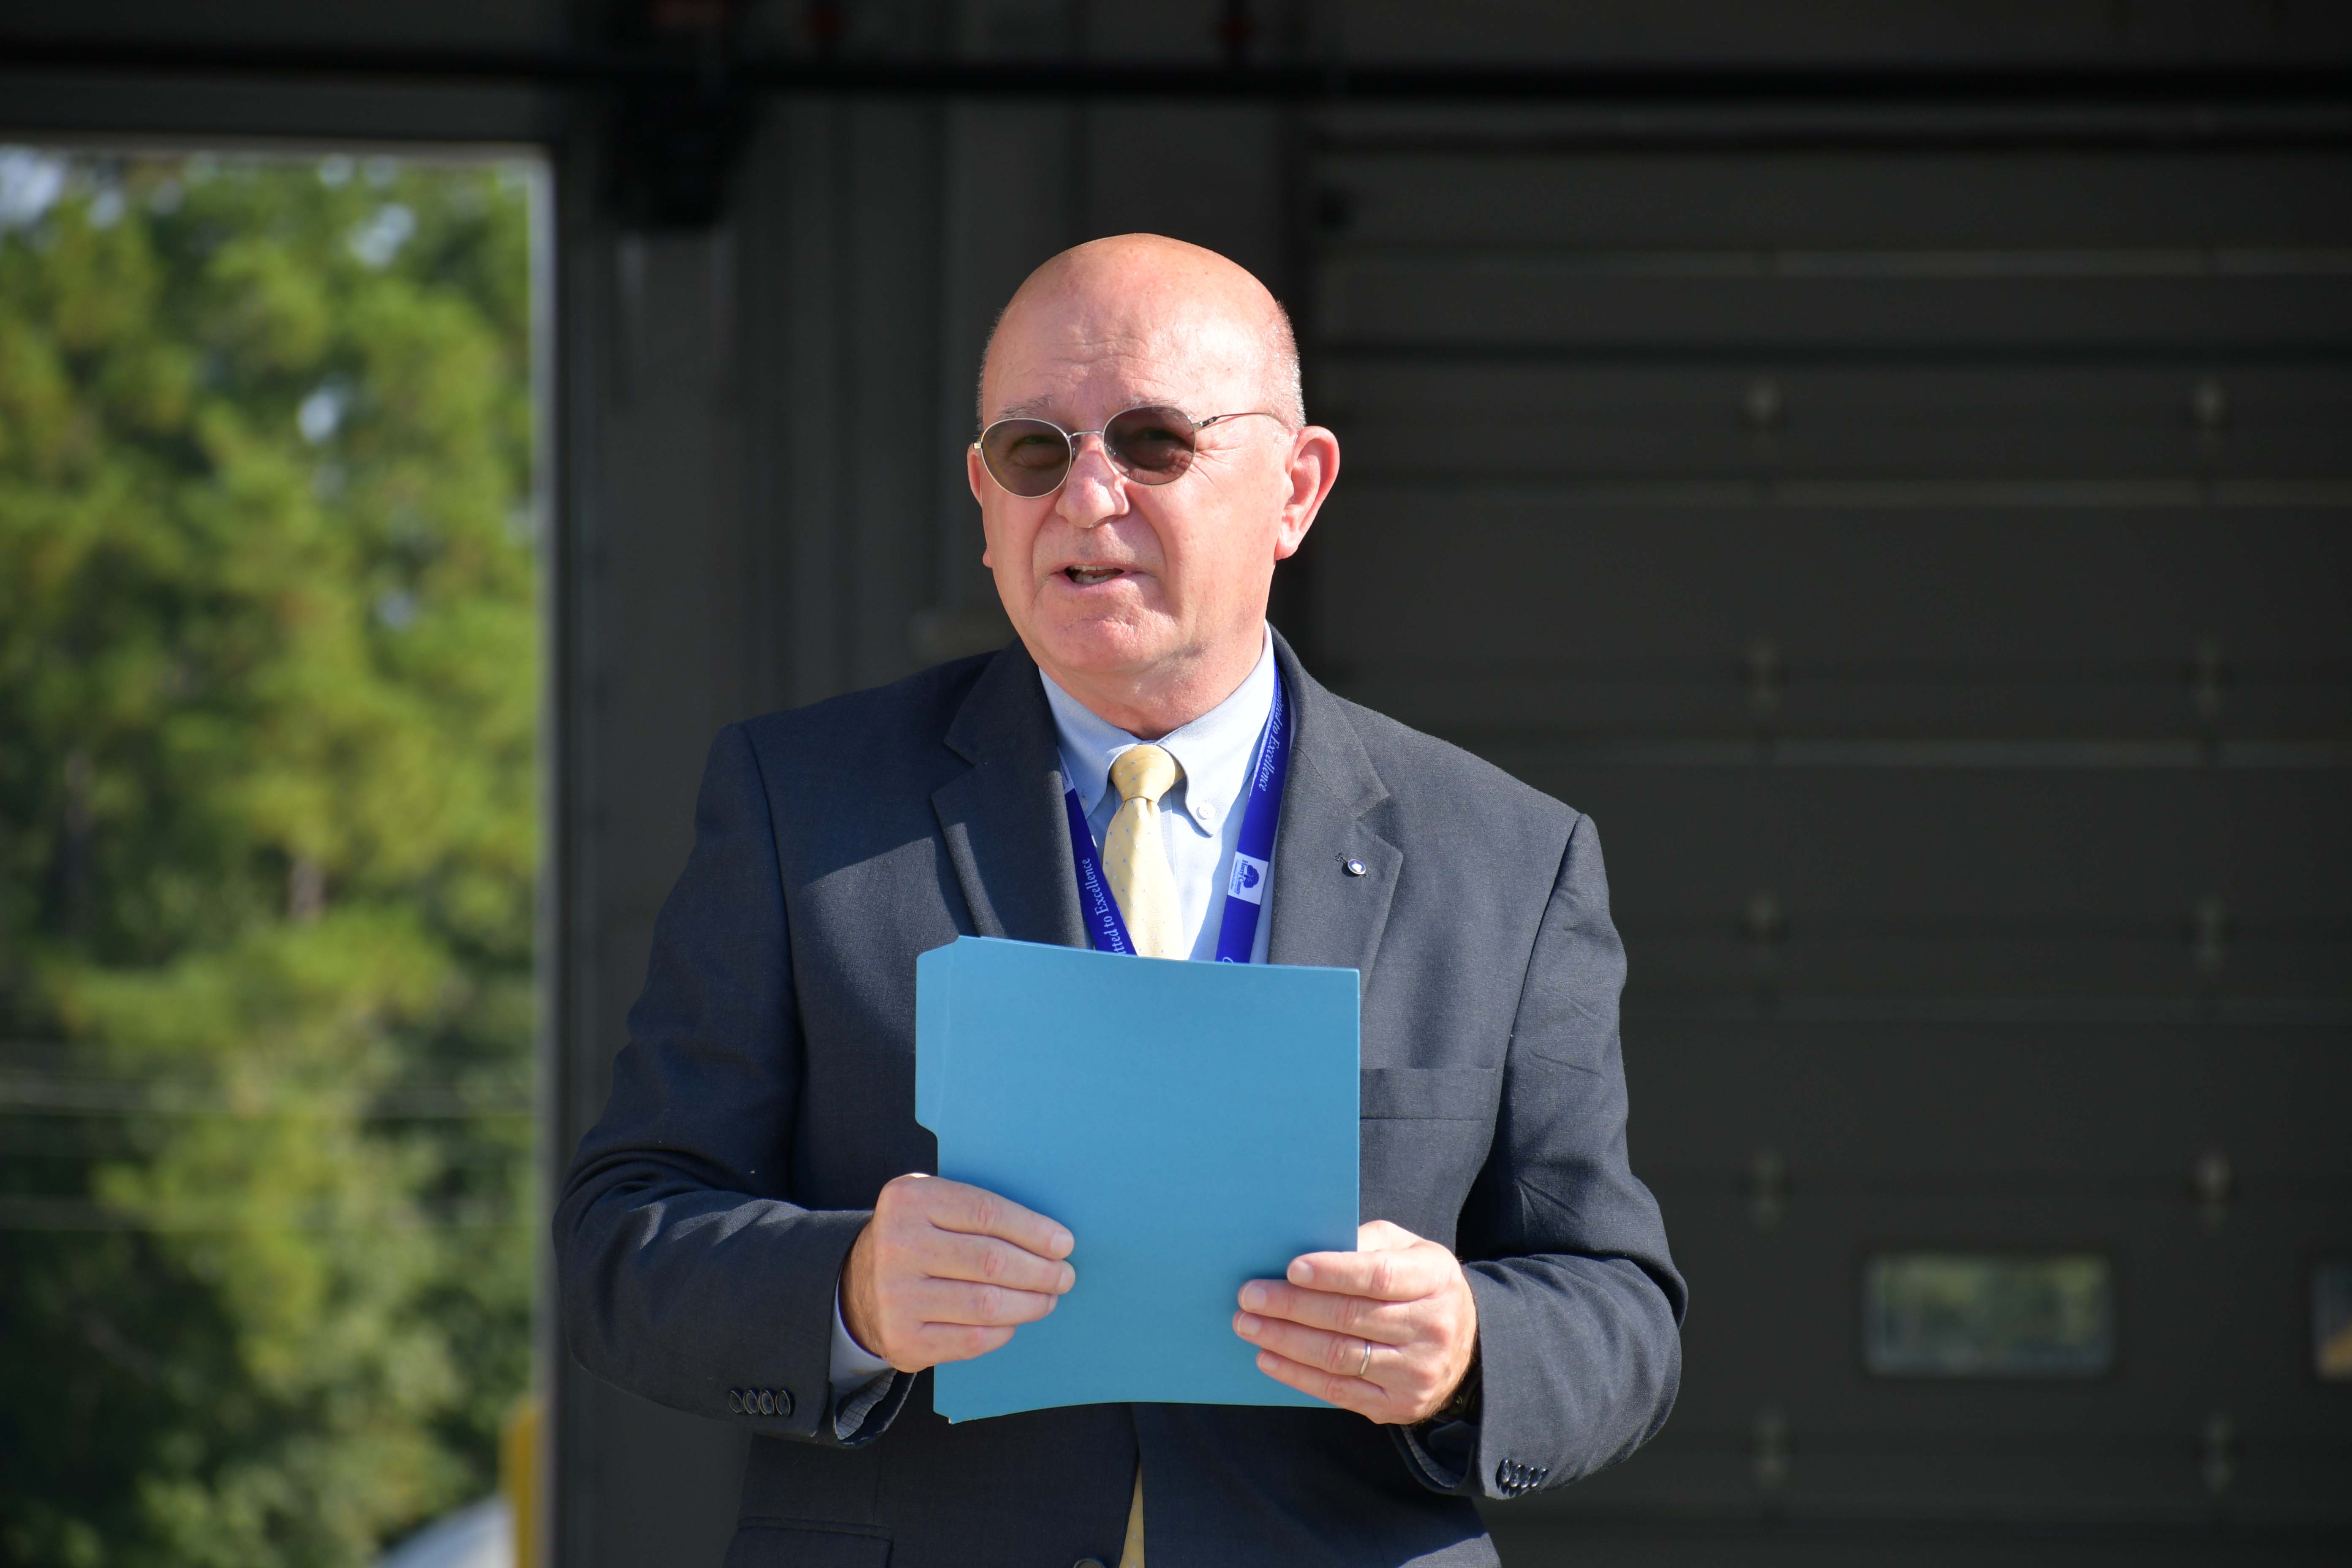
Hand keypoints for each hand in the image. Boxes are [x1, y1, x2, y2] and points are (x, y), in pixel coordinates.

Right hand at [840, 1173, 1075, 1373]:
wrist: (859, 1286)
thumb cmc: (919, 1239)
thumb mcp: (935, 1206)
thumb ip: (980, 1212)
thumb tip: (1052, 1240)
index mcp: (909, 1199)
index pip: (986, 1213)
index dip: (1034, 1230)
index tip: (1064, 1244)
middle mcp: (897, 1245)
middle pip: (991, 1261)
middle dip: (1040, 1271)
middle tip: (1064, 1276)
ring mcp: (896, 1296)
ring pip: (986, 1303)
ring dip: (1030, 1303)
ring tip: (1048, 1297)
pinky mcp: (903, 1339)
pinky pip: (973, 1339)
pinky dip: (1005, 1330)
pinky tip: (1015, 1319)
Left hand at [1232, 1220, 1478, 1424]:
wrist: (1468, 1346)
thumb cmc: (1421, 1285)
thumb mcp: (1408, 1250)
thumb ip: (1367, 1243)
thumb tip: (1309, 1248)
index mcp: (1434, 1280)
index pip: (1379, 1277)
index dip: (1333, 1272)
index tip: (1291, 1268)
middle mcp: (1431, 1328)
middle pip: (1351, 1317)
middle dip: (1292, 1307)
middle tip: (1250, 1296)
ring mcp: (1415, 1372)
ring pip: (1339, 1356)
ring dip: (1285, 1341)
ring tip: (1249, 1325)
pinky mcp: (1398, 1404)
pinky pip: (1338, 1391)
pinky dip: (1297, 1375)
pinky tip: (1268, 1357)